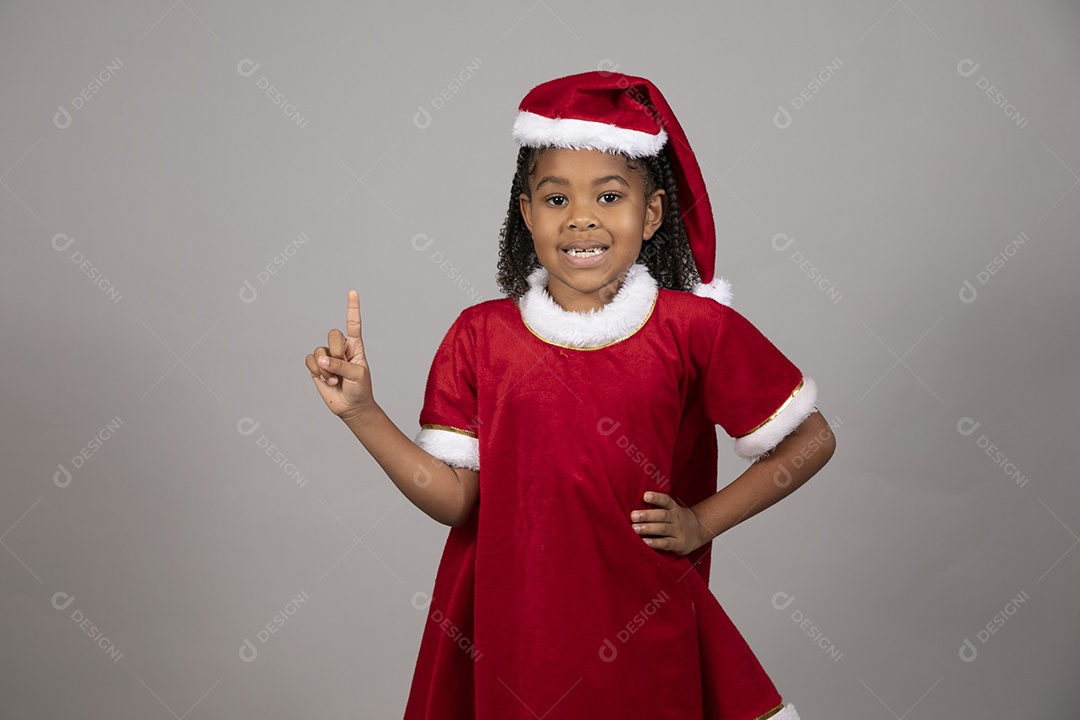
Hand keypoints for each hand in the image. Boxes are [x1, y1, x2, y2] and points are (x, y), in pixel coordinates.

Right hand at [305, 290, 375, 422]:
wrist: (351, 407)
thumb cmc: (360, 389)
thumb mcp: (357, 375)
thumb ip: (340, 364)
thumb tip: (321, 359)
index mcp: (355, 346)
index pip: (353, 324)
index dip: (352, 308)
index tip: (352, 292)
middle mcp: (340, 348)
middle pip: (332, 334)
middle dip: (336, 351)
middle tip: (342, 367)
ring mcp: (327, 357)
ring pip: (319, 350)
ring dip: (326, 367)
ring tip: (335, 379)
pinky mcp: (316, 367)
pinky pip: (310, 360)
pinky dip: (317, 371)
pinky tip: (326, 380)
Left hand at [630, 491, 709, 555]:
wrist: (698, 532)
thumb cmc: (676, 520)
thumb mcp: (671, 510)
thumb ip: (657, 508)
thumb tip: (632, 503)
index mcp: (673, 508)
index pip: (666, 500)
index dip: (656, 497)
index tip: (645, 495)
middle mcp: (676, 518)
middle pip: (662, 515)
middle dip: (647, 515)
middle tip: (633, 516)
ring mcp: (678, 531)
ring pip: (663, 528)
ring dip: (648, 528)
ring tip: (634, 529)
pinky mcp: (679, 544)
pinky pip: (666, 543)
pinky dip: (655, 543)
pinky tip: (645, 542)